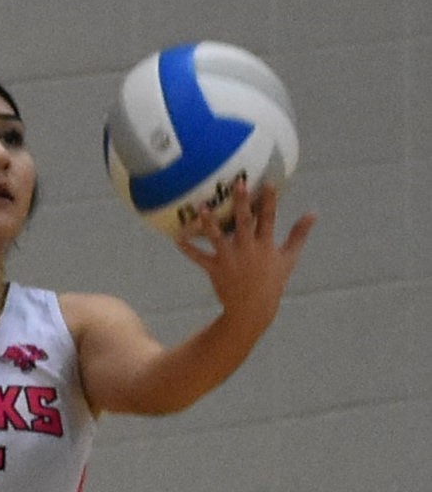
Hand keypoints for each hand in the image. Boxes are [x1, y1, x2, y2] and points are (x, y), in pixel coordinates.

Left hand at [176, 178, 315, 334]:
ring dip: (209, 224)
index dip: (269, 201)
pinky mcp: (215, 269)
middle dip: (241, 203)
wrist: (253, 308)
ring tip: (202, 208)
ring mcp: (230, 259)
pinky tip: (176, 239)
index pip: (269, 219)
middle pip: (244, 222)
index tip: (268, 183)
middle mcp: (248, 249)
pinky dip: (188, 249)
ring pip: (218, 238)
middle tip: (237, 184)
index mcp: (266, 245)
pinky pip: (199, 257)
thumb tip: (314, 213)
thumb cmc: (272, 280)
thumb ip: (298, 234)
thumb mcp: (289, 257)